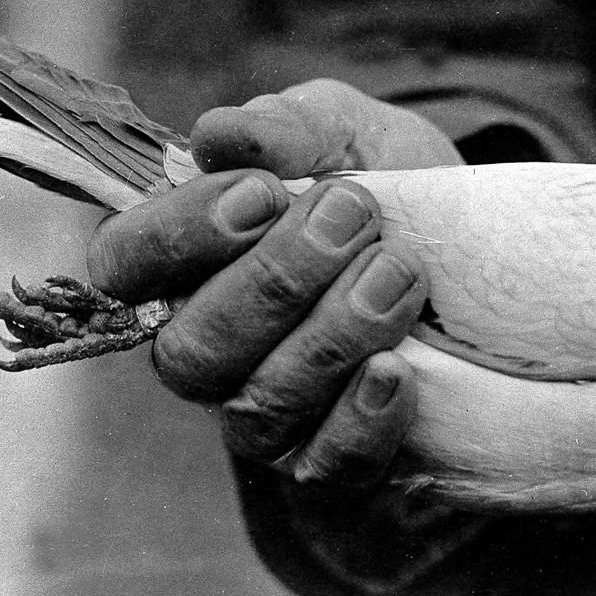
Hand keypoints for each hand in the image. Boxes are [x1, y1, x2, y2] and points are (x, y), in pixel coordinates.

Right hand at [87, 80, 461, 487]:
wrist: (473, 240)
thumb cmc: (377, 176)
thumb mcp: (341, 131)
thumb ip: (283, 129)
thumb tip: (216, 134)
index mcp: (180, 262)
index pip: (122, 266)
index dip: (178, 236)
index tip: (262, 194)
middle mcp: (205, 347)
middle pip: (191, 349)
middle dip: (276, 280)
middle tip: (352, 213)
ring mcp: (263, 412)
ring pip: (259, 406)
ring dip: (332, 335)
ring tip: (397, 269)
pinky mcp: (329, 457)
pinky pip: (326, 466)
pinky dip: (359, 421)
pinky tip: (396, 369)